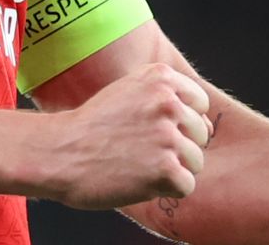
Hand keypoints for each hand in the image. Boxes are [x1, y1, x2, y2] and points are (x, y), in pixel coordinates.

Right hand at [39, 61, 214, 209]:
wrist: (60, 153)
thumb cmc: (91, 126)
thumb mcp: (127, 91)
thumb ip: (165, 98)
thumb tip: (208, 125)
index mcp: (161, 78)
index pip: (200, 102)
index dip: (181, 122)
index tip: (156, 130)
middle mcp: (169, 102)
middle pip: (201, 133)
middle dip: (178, 147)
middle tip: (143, 152)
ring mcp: (169, 135)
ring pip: (196, 161)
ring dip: (172, 170)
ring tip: (140, 166)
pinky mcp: (166, 168)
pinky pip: (186, 185)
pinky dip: (166, 190)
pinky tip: (141, 181)